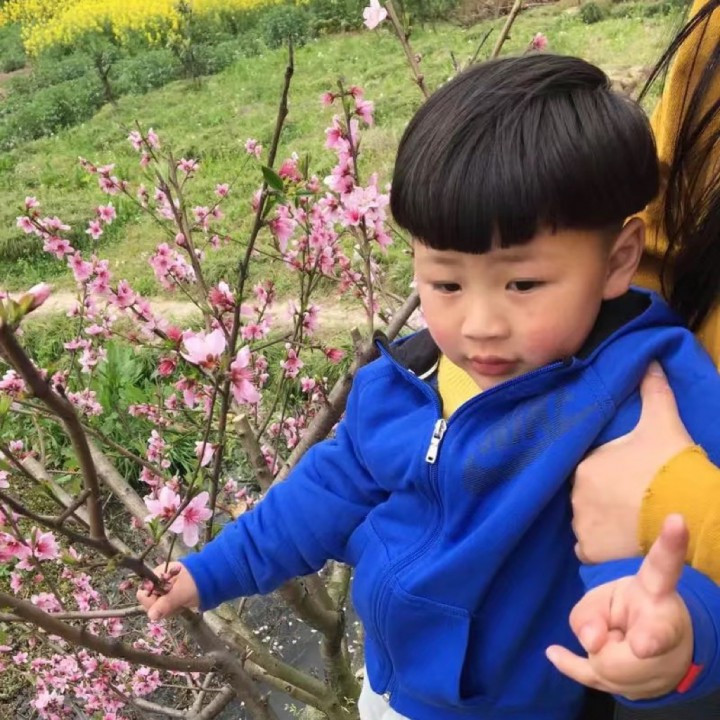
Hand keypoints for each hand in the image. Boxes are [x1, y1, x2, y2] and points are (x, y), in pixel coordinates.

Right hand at [136, 562, 199, 620]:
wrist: (212, 581)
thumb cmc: (196, 582)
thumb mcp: (181, 592)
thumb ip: (165, 603)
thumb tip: (151, 616)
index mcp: (158, 576)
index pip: (143, 593)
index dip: (150, 601)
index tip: (161, 603)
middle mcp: (158, 584)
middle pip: (149, 602)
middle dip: (161, 607)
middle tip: (174, 603)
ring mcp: (164, 591)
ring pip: (157, 608)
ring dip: (168, 609)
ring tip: (180, 603)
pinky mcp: (170, 598)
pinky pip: (164, 609)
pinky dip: (172, 610)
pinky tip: (181, 606)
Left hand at [547, 515, 692, 700]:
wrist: (661, 652)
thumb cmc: (629, 611)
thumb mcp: (605, 598)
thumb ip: (589, 612)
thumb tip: (592, 642)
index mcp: (655, 590)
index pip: (662, 566)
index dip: (669, 548)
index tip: (675, 520)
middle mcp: (662, 622)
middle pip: (624, 636)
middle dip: (609, 638)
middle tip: (621, 634)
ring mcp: (656, 659)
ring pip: (606, 663)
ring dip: (600, 653)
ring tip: (615, 641)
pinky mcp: (641, 684)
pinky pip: (595, 678)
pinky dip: (571, 664)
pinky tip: (553, 652)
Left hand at [572, 361, 692, 562]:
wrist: (692, 514)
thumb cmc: (674, 466)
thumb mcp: (664, 423)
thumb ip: (653, 391)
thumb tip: (650, 360)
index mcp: (585, 464)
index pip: (591, 468)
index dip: (611, 474)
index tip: (631, 480)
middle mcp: (574, 495)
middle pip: (588, 495)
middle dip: (605, 498)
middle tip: (634, 502)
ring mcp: (581, 526)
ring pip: (588, 521)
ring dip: (603, 522)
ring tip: (630, 524)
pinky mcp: (591, 552)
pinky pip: (589, 549)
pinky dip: (600, 547)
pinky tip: (620, 542)